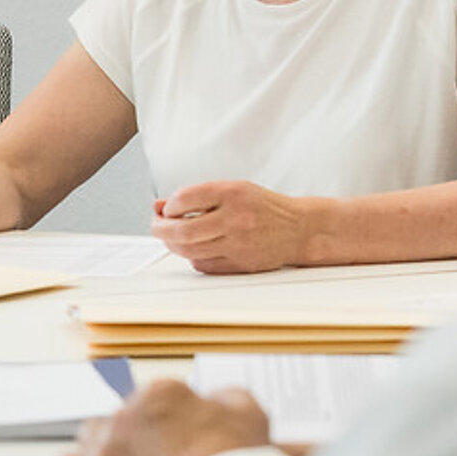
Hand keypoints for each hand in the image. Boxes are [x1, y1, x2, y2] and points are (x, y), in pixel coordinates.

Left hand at [0, 380, 272, 455]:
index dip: (162, 424)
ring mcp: (105, 446)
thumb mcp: (247, 413)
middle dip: (126, 440)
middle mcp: (126, 414)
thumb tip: (214, 399)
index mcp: (161, 394)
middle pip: (114, 423)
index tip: (170, 439)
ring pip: (87, 446)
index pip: (151, 401)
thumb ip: (223, 399)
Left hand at [151, 179, 314, 274]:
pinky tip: (196, 249)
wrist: (299, 229)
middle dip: (160, 229)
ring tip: (172, 237)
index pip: (185, 198)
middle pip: (182, 231)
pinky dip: (192, 257)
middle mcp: (235, 219)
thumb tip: (160, 206)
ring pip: (189, 250)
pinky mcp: (240, 264)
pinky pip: (203, 264)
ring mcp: (238, 244)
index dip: (168, 206)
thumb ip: (197, 197)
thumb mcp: (233, 190)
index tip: (166, 209)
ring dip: (172, 244)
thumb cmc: (262, 207)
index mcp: (233, 193)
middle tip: (157, 226)